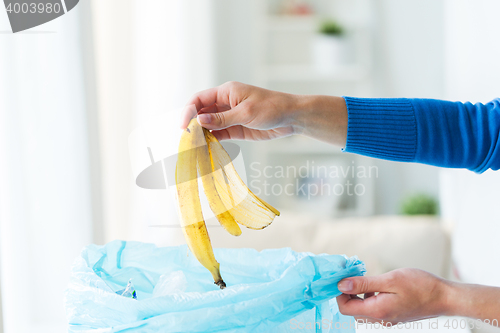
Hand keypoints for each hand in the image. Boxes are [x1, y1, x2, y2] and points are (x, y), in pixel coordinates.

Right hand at [181, 81, 347, 145]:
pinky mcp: (237, 128)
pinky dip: (212, 140)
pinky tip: (207, 148)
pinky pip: (220, 133)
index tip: (183, 126)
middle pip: (202, 112)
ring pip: (210, 124)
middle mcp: (226, 102)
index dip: (188, 111)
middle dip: (193, 124)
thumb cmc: (272, 108)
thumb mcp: (245, 113)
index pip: (200, 99)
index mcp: (227, 92)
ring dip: (202, 134)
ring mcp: (231, 116)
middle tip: (186, 139)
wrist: (292, 117)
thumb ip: (222, 118)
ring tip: (194, 146)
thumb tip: (200, 120)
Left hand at [336, 268, 450, 324]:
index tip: (344, 276)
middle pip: (352, 310)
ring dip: (359, 294)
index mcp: (377, 310)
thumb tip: (341, 285)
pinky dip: (370, 296)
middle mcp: (381, 318)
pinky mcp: (394, 315)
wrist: (446, 297)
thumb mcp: (390, 280)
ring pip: (362, 309)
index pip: (345, 308)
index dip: (339, 293)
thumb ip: (363, 284)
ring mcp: (388, 318)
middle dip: (348, 293)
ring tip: (366, 278)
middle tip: (354, 275)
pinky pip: (374, 308)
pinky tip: (378, 285)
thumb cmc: (421, 286)